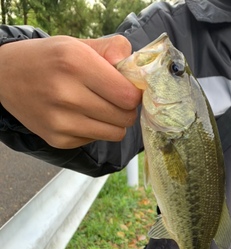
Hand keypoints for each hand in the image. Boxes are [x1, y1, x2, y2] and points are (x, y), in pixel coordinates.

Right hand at [0, 35, 141, 147]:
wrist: (5, 77)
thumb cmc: (49, 59)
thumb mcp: (78, 44)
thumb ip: (112, 49)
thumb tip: (135, 69)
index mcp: (75, 63)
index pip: (127, 95)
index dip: (134, 94)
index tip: (128, 89)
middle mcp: (66, 94)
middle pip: (124, 117)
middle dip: (126, 109)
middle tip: (115, 99)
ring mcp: (61, 121)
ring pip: (115, 134)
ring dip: (114, 123)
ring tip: (100, 108)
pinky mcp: (58, 140)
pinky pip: (95, 140)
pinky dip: (94, 129)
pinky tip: (79, 116)